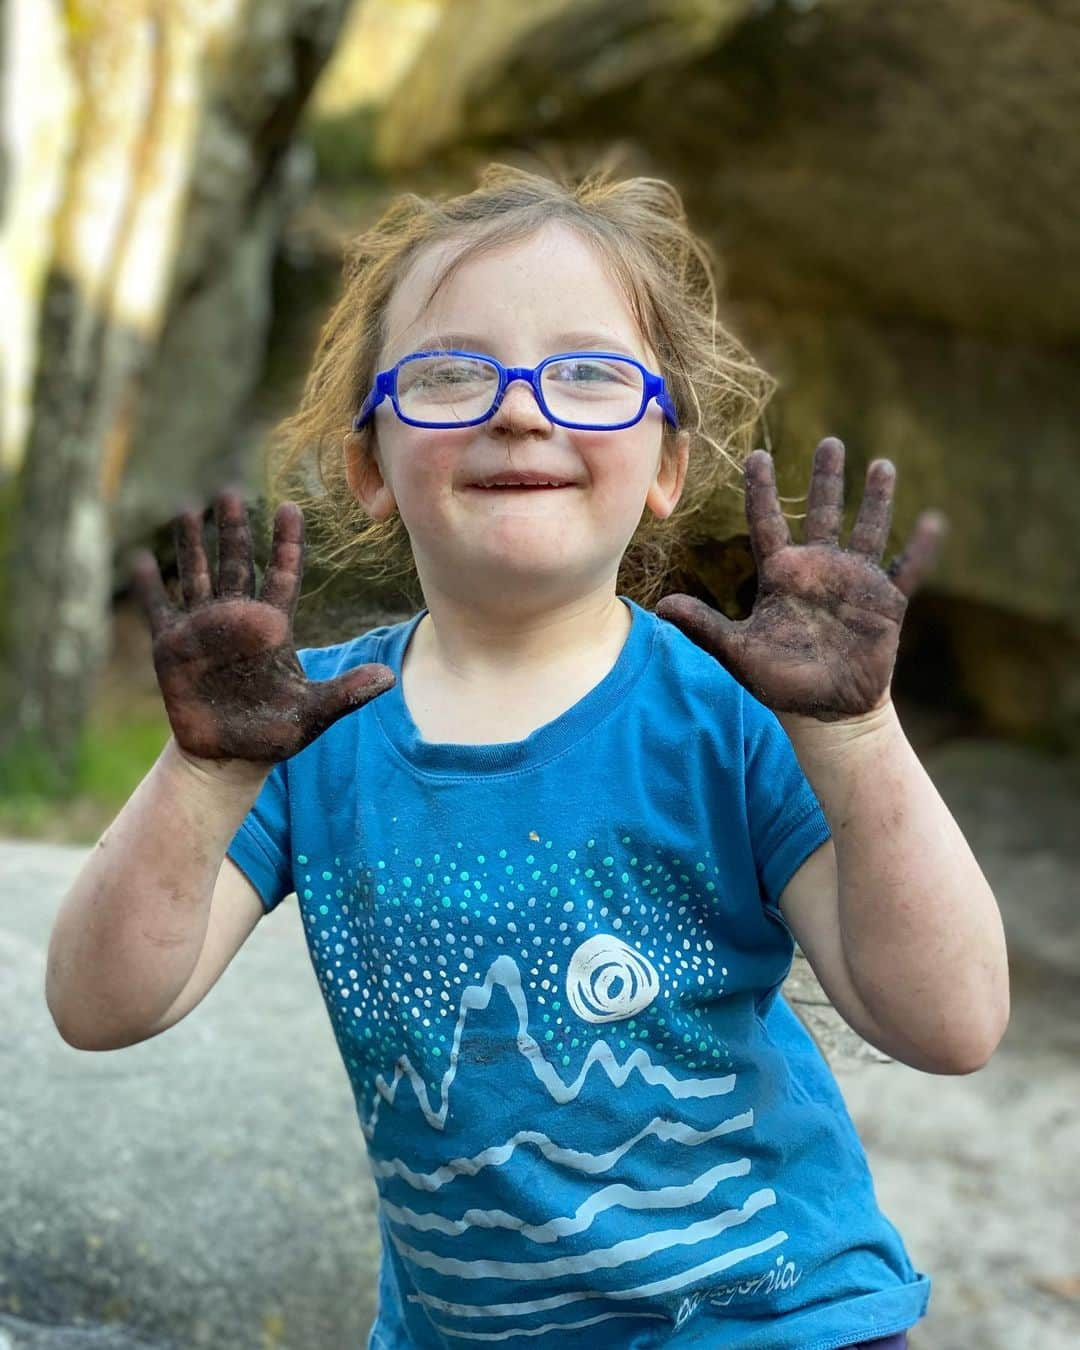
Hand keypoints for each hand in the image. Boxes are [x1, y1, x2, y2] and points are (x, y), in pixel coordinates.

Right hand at [131, 489, 395, 764]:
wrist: (230, 758)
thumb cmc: (274, 733)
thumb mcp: (314, 713)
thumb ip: (347, 692)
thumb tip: (390, 678)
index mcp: (273, 627)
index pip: (282, 575)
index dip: (287, 542)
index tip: (290, 507)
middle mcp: (238, 619)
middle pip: (236, 563)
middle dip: (233, 529)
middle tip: (230, 491)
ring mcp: (203, 630)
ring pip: (197, 575)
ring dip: (192, 544)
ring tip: (188, 509)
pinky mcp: (172, 648)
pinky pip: (158, 610)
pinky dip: (150, 586)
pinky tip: (141, 560)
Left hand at [655, 437, 946, 721]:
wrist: (826, 711)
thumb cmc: (780, 681)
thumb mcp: (738, 653)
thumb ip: (703, 626)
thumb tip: (660, 606)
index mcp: (782, 574)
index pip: (768, 522)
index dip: (761, 490)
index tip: (756, 455)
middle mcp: (819, 569)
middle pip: (823, 513)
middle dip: (826, 478)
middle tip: (829, 442)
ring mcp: (854, 582)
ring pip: (866, 529)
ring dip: (875, 499)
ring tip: (880, 464)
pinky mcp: (886, 603)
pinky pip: (905, 569)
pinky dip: (920, 548)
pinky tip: (933, 521)